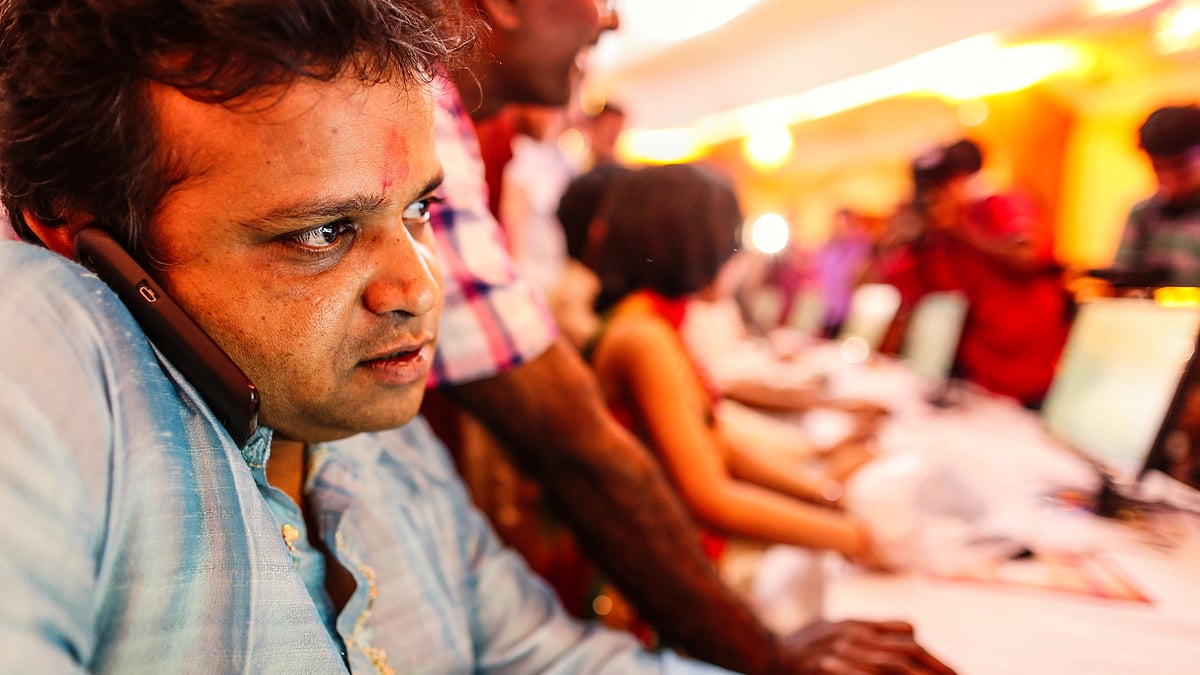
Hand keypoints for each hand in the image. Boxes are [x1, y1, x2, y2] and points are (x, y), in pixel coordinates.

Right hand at [774, 619, 956, 673]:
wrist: (767, 654)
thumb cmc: (807, 644)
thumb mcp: (841, 626)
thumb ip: (876, 627)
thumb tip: (913, 628)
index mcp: (858, 627)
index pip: (906, 640)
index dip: (933, 658)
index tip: (955, 673)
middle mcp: (852, 640)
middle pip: (902, 655)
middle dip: (933, 670)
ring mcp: (838, 657)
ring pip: (886, 666)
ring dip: (914, 674)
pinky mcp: (825, 671)